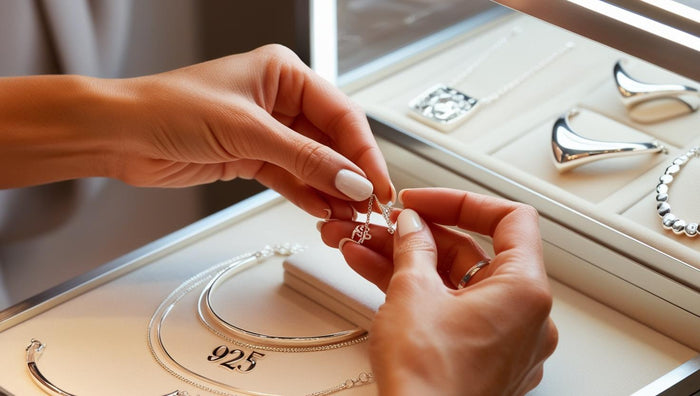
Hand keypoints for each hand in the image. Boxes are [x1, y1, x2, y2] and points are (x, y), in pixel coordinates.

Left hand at [0, 44, 391, 218]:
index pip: (341, 114)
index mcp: (283, 73)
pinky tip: (321, 211)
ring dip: (330, 190)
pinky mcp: (251, 157)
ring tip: (346, 216)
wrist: (119, 135)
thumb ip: (306, 158)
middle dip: (349, 175)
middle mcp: (279, 100)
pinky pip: (290, 178)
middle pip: (331, 141)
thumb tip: (351, 179)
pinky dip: (306, 195)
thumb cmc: (169, 108)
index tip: (378, 183)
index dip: (363, 151)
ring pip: (313, 163)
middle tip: (367, 205)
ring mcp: (266, 131)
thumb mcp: (249, 131)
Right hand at [318, 188, 557, 395]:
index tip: (423, 202)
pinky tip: (377, 277)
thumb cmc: (428, 382)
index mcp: (525, 292)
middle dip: (423, 237)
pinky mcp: (481, 361)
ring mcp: (504, 343)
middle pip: (475, 254)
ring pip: (456, 285)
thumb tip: (412, 226)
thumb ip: (414, 247)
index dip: (461, 202)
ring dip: (411, 264)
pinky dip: (420, 295)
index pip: (509, 220)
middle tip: (386, 227)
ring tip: (365, 247)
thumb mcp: (412, 293)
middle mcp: (526, 318)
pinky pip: (453, 313)